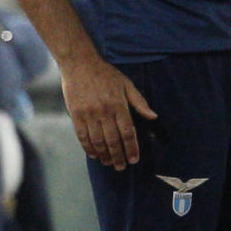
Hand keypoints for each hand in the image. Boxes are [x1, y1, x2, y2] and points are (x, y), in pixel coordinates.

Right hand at [60, 53, 156, 170]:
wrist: (80, 63)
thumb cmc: (106, 74)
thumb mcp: (127, 84)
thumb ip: (140, 102)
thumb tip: (153, 117)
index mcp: (119, 105)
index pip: (128, 132)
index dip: (132, 148)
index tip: (134, 160)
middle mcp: (104, 112)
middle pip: (113, 141)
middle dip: (118, 156)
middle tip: (122, 167)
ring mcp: (89, 114)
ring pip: (98, 141)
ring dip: (105, 155)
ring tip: (110, 163)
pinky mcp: (76, 115)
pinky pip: (83, 136)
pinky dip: (89, 148)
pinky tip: (95, 155)